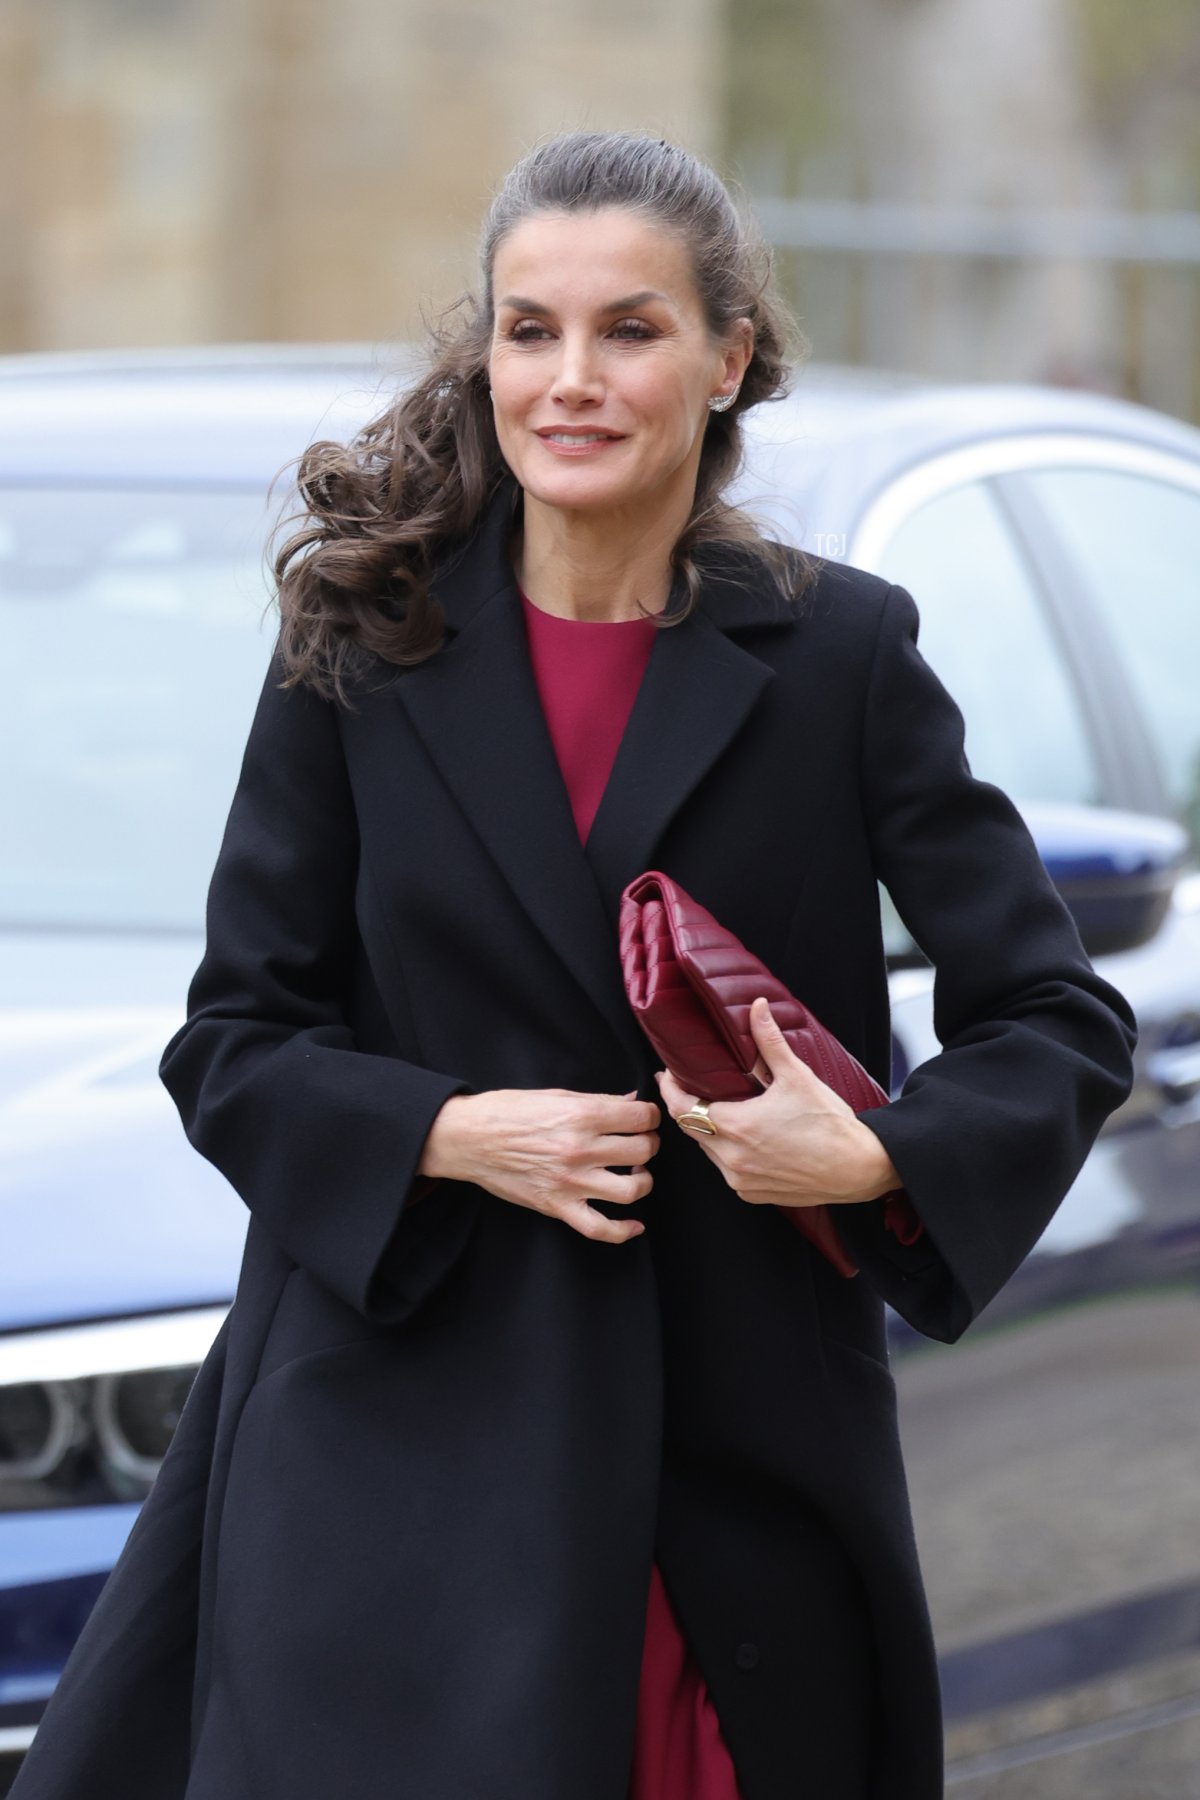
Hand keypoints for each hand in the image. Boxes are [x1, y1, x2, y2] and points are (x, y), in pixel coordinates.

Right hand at [419, 1086, 659, 1244]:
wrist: (468, 1138)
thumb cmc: (507, 1111)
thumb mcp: (555, 1094)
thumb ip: (597, 1100)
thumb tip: (632, 1102)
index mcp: (581, 1115)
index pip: (641, 1118)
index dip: (650, 1116)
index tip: (645, 1119)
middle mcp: (580, 1149)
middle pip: (642, 1151)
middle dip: (647, 1144)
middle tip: (638, 1142)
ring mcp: (570, 1182)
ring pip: (632, 1190)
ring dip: (642, 1180)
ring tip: (634, 1172)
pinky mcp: (557, 1207)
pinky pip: (599, 1228)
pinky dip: (623, 1231)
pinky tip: (635, 1225)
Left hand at [655, 997, 900, 1209]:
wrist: (858, 1168)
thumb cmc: (829, 1124)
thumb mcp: (797, 1077)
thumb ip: (769, 1042)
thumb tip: (757, 1008)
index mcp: (736, 1127)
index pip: (682, 1109)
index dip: (670, 1091)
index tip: (667, 1077)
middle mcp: (731, 1158)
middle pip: (693, 1130)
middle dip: (690, 1108)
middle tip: (692, 1088)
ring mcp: (741, 1180)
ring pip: (710, 1151)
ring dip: (710, 1131)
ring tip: (722, 1109)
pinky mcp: (753, 1193)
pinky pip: (728, 1170)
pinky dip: (729, 1153)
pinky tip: (745, 1138)